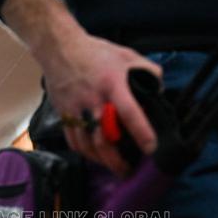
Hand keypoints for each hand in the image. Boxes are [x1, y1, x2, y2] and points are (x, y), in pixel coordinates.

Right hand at [39, 32, 162, 175]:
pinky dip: (85, 152)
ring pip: (87, 144)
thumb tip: (158, 90)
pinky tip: (95, 156)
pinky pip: (73, 140)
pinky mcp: (64, 113)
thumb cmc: (94, 52)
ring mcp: (76, 108)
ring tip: (113, 167)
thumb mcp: (126, 55)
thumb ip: (147, 71)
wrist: (59, 47)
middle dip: (116, 160)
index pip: (128, 111)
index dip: (141, 132)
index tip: (150, 147)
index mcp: (111, 83)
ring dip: (101, 160)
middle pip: (103, 138)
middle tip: (128, 170)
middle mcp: (93, 99)